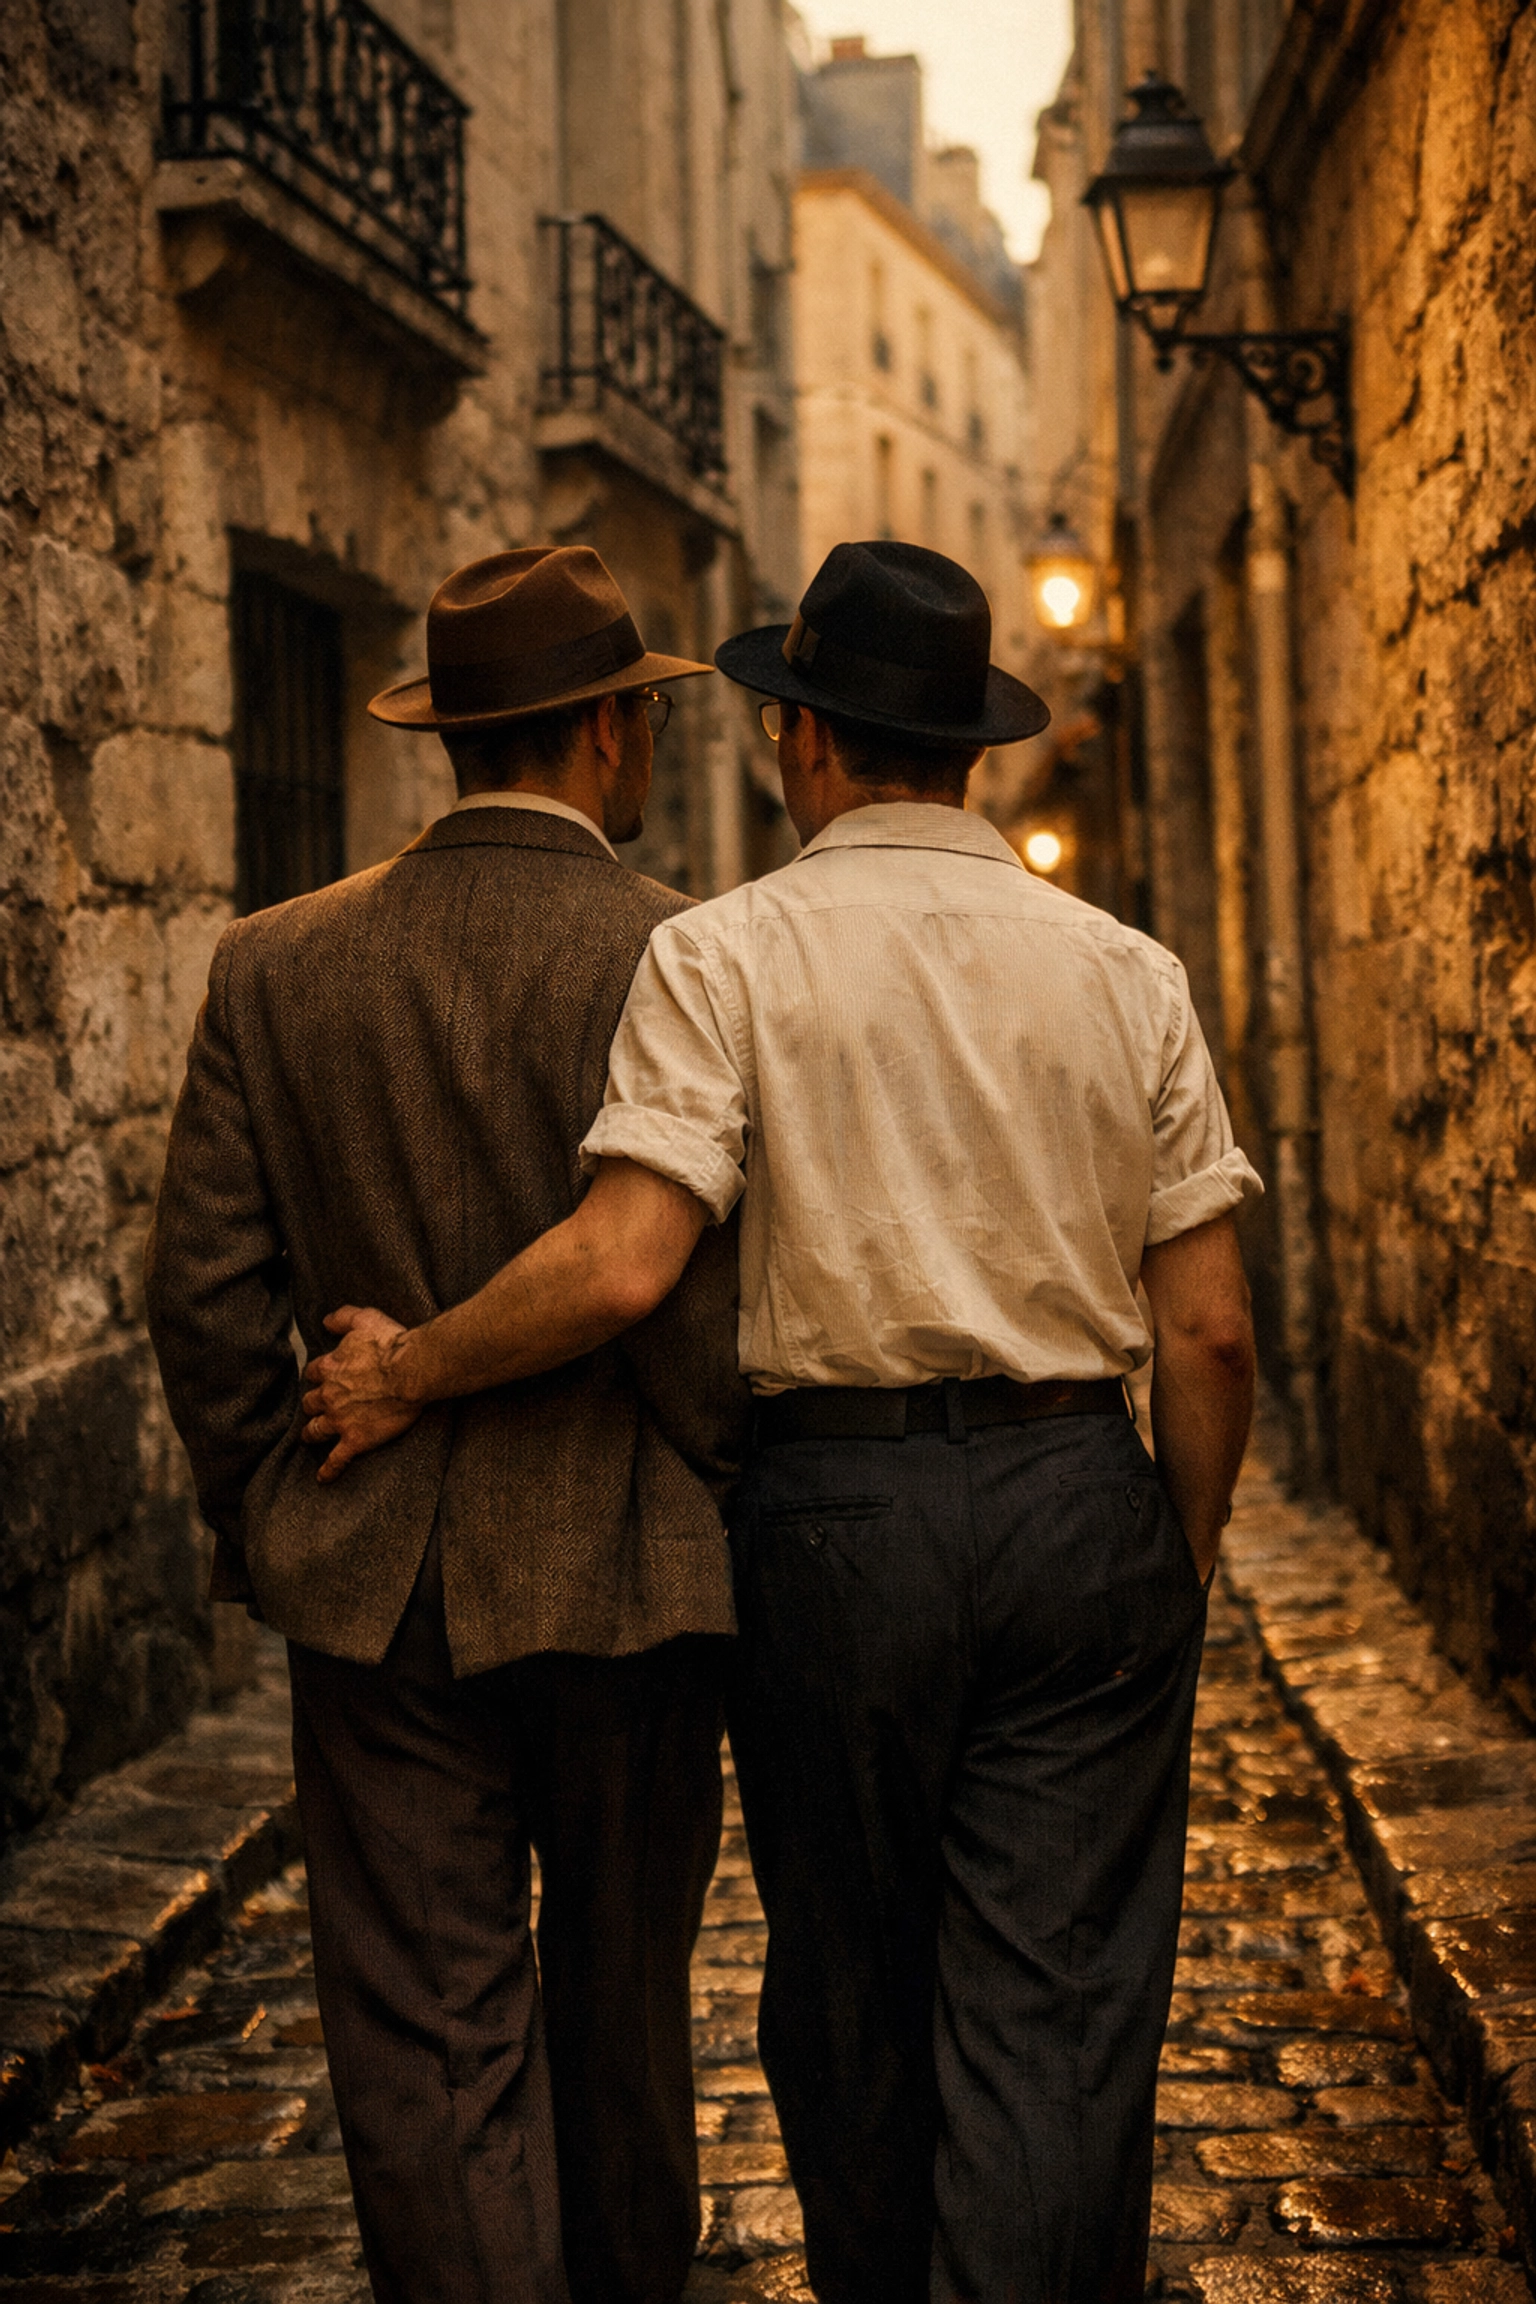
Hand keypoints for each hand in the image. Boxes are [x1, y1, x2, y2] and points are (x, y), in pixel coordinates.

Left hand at [302, 1306, 419, 1481]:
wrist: (412, 1371)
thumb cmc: (392, 1343)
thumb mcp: (365, 1318)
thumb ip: (342, 1317)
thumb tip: (325, 1321)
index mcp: (331, 1367)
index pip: (313, 1373)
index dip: (317, 1376)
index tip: (321, 1379)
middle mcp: (329, 1394)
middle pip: (310, 1403)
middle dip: (311, 1405)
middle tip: (315, 1408)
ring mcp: (340, 1419)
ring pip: (316, 1430)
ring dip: (312, 1433)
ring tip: (310, 1437)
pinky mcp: (355, 1439)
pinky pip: (337, 1458)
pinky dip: (329, 1469)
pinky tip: (323, 1477)